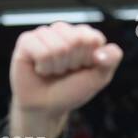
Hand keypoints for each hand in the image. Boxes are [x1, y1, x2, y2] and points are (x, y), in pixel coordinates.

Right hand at [8, 22, 121, 137]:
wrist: (45, 107)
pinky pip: (40, 50)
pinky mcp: (26, 42)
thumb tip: (101, 51)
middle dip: (71, 63)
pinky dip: (43, 66)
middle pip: (76, 40)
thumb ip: (111, 59)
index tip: (81, 68)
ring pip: (58, 46)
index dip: (88, 59)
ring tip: (52, 71)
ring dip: (56, 66)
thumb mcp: (99, 77)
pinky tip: (40, 69)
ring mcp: (44, 34)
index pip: (92, 38)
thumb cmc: (70, 91)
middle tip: (64, 71)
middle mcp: (63, 31)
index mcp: (83, 35)